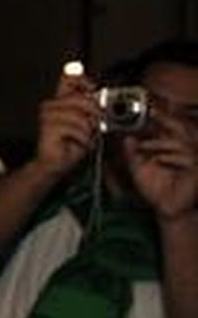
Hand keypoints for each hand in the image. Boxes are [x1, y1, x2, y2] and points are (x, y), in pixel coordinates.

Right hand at [35, 73, 100, 179]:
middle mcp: (51, 105)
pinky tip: (78, 144)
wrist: (56, 163)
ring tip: (84, 138)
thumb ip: (92, 108)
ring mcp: (47, 116)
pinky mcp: (48, 127)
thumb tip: (102, 97)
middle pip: (79, 98)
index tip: (92, 88)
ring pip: (79, 115)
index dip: (82, 79)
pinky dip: (82, 139)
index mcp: (61, 100)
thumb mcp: (86, 122)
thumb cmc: (71, 143)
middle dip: (92, 112)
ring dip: (87, 130)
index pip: (69, 77)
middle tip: (96, 125)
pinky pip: (74, 128)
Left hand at [123, 103, 197, 220]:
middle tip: (153, 113)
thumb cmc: (156, 187)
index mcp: (172, 147)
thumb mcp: (138, 167)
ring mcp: (193, 159)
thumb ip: (133, 153)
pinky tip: (158, 160)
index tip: (151, 109)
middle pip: (181, 128)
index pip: (171, 127)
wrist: (165, 207)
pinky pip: (187, 158)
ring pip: (180, 143)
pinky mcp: (197, 169)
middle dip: (167, 119)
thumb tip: (127, 137)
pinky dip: (170, 158)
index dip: (163, 117)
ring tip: (143, 148)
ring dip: (159, 144)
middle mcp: (185, 150)